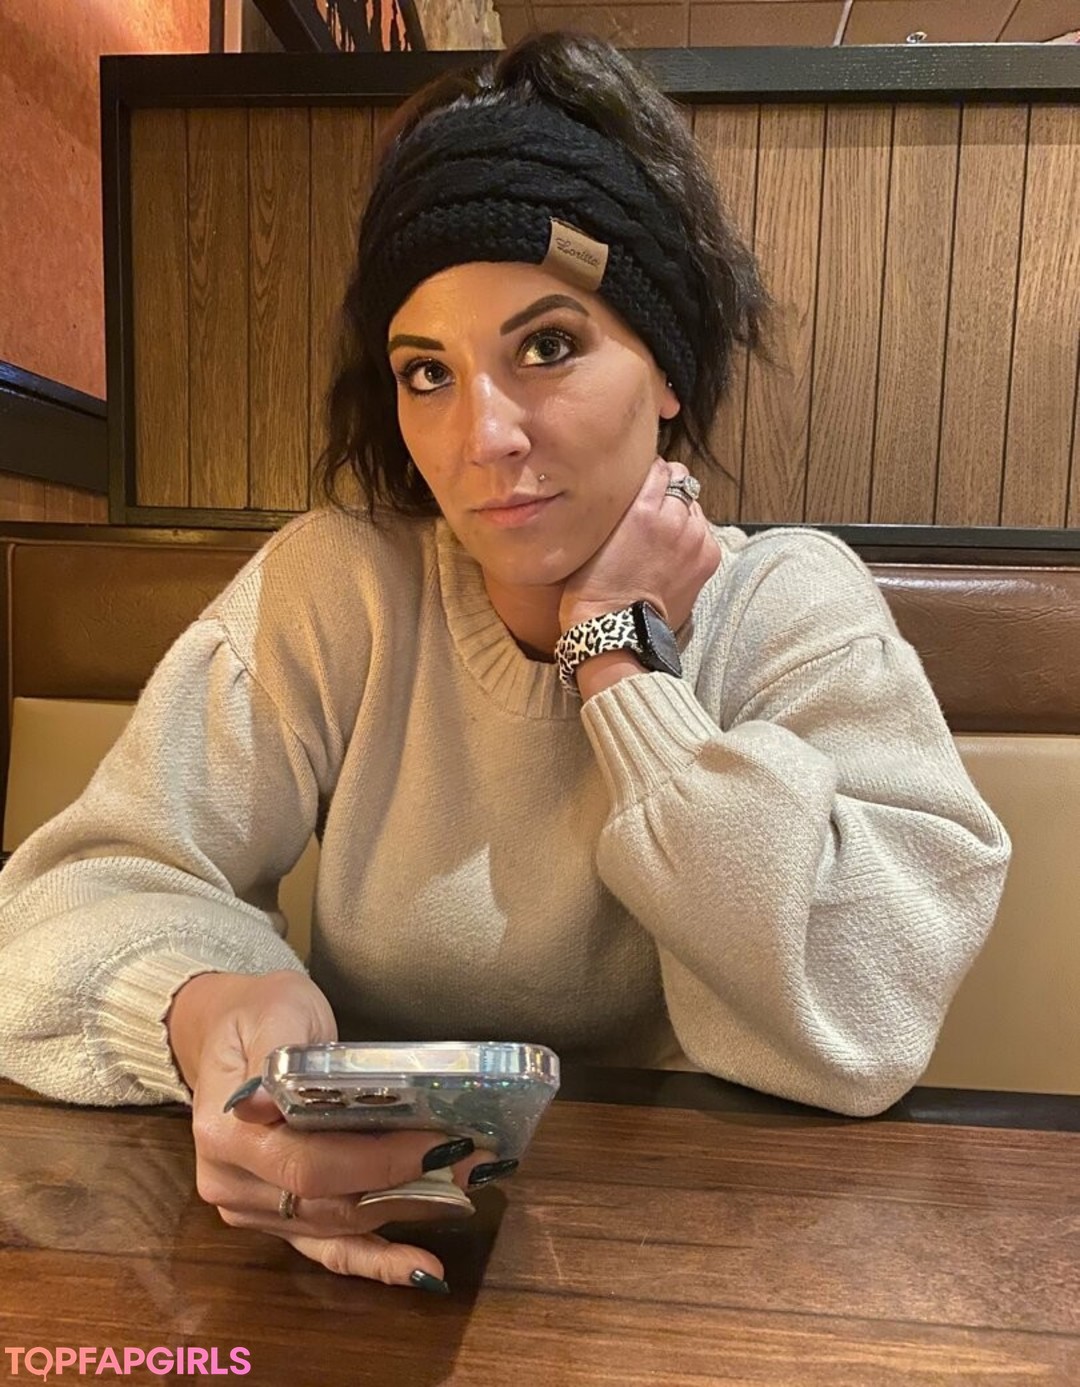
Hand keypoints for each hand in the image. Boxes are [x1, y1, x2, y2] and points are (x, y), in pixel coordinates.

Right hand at [166, 970, 489, 1287]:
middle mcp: (231, 1183)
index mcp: (224, 1133)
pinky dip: (375, 1261)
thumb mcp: (275, 1010)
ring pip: (336, 1228)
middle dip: (404, 1187)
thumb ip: (274, 1053)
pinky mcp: (278, 1218)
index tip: (437, 1143)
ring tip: (464, 1197)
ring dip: (403, 1215)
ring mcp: (253, 1209)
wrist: (231, 1027)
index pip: (308, 1163)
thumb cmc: (260, 1013)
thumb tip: (260, 1100)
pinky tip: (423, 1271)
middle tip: (469, 1163)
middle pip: (328, 1203)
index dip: (376, 1162)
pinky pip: (328, 1248)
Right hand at [558, 458, 720, 632]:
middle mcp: (674, 517)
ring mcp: (695, 538)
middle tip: (650, 512)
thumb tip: (639, 482)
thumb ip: (623, 502)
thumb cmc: (594, 584)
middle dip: (667, 491)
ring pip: (694, 506)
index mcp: (642, 507)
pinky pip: (704, 531)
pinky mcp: (708, 557)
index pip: (658, 467)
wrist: (617, 629)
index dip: (648, 474)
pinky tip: (673, 553)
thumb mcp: (597, 531)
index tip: (640, 484)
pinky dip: (692, 536)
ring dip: (681, 514)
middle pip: (681, 481)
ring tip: (661, 538)